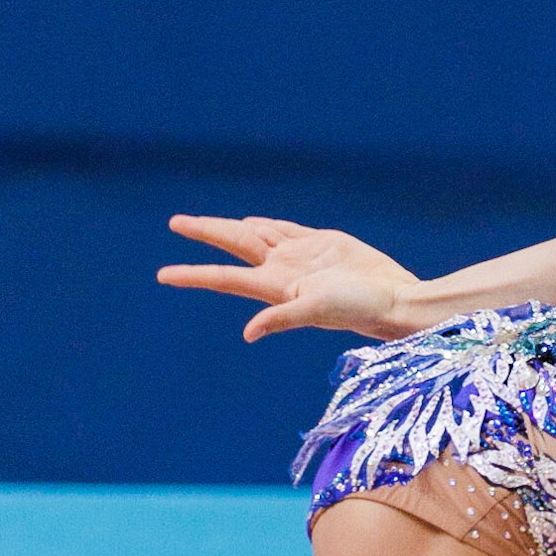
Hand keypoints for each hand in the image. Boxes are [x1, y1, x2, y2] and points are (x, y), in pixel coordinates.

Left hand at [158, 215, 421, 341]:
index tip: (162, 276)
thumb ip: (282, 318)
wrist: (392, 299)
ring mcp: (299, 256)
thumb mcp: (318, 312)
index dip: (193, 274)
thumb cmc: (358, 309)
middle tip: (175, 222)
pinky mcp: (320, 244)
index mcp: (274, 286)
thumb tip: (248, 333)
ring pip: (255, 235)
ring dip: (229, 228)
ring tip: (205, 223)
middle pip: (233, 246)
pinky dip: (265, 224)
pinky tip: (251, 224)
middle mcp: (281, 270)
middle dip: (205, 232)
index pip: (224, 277)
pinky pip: (284, 230)